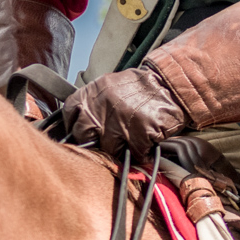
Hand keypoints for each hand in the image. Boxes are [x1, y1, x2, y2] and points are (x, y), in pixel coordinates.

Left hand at [63, 65, 191, 157]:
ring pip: (108, 149)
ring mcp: (119, 123)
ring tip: (130, 139)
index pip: (70, 114)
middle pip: (84, 136)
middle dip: (93, 140)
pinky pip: (133, 154)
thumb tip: (79, 122)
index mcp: (92, 93)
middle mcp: (101, 108)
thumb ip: (93, 102)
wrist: (169, 85)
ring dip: (119, 148)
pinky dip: (139, 152)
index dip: (74, 125)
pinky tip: (144, 141)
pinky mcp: (138, 136)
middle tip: (107, 138)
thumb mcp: (109, 86)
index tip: (82, 131)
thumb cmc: (139, 88)